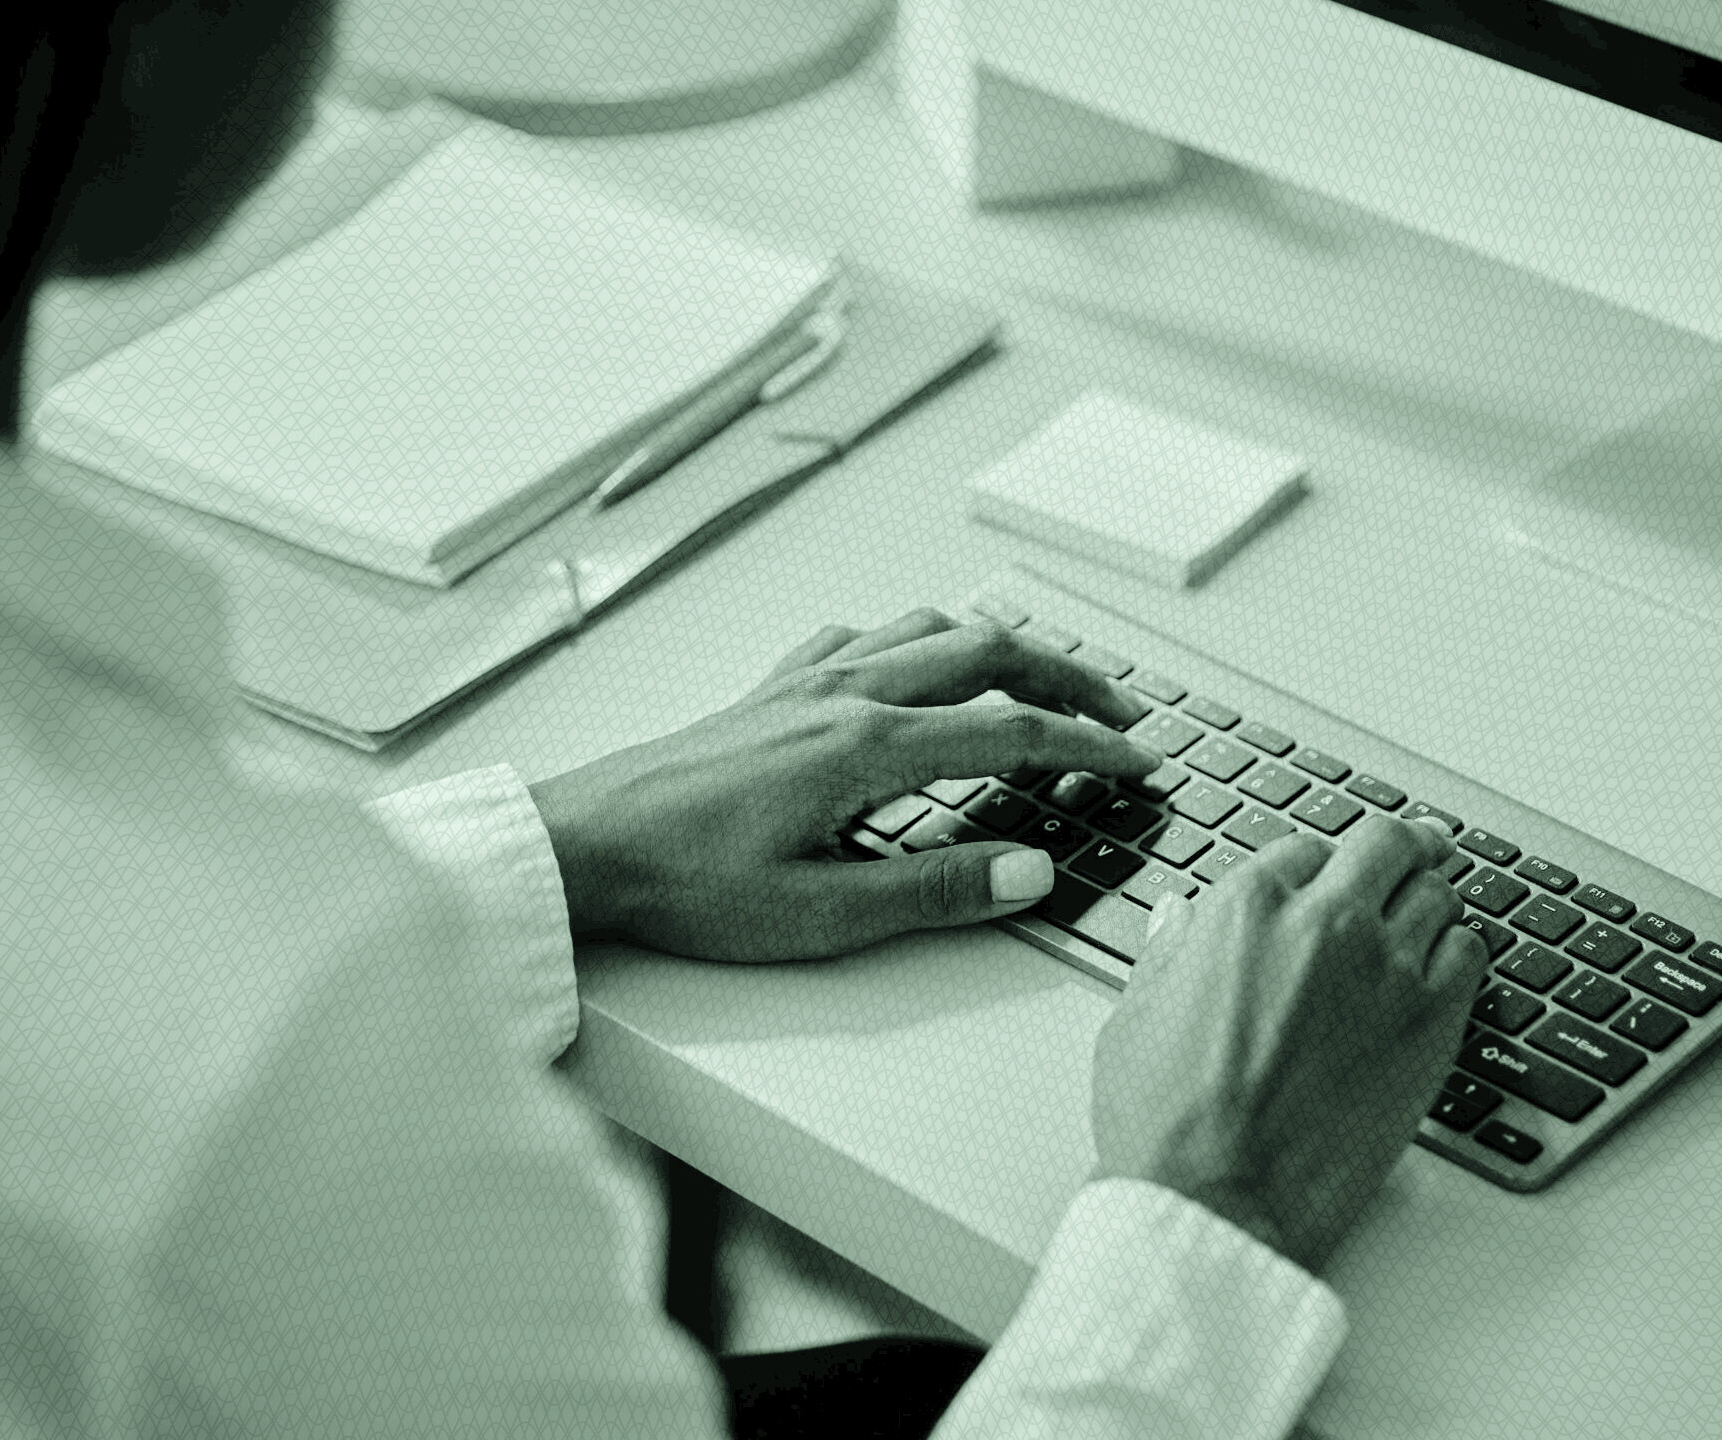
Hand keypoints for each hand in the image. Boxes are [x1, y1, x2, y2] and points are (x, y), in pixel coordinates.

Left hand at [527, 609, 1160, 960]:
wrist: (584, 845)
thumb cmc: (685, 884)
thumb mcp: (822, 915)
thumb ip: (937, 893)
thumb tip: (1029, 872)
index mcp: (869, 748)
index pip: (1013, 733)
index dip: (1088, 748)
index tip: (1138, 762)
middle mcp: (846, 695)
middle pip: (988, 654)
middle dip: (1069, 680)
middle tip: (1120, 714)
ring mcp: (807, 682)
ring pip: (930, 629)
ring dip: (1002, 648)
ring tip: (1042, 681)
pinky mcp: (772, 690)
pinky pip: (866, 636)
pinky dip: (918, 639)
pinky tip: (916, 663)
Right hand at [1089, 814, 1485, 1273]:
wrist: (1220, 1200)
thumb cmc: (1168, 1122)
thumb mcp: (1136, 1018)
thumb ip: (1169, 953)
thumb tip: (1180, 918)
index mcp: (1245, 908)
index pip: (1302, 849)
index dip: (1315, 866)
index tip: (1326, 877)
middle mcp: (1324, 921)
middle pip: (1384, 845)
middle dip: (1398, 845)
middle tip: (1414, 848)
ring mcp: (1387, 967)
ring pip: (1435, 892)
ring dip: (1430, 895)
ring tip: (1430, 907)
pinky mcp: (1433, 1020)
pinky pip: (1470, 952)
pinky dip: (1460, 948)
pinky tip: (1448, 962)